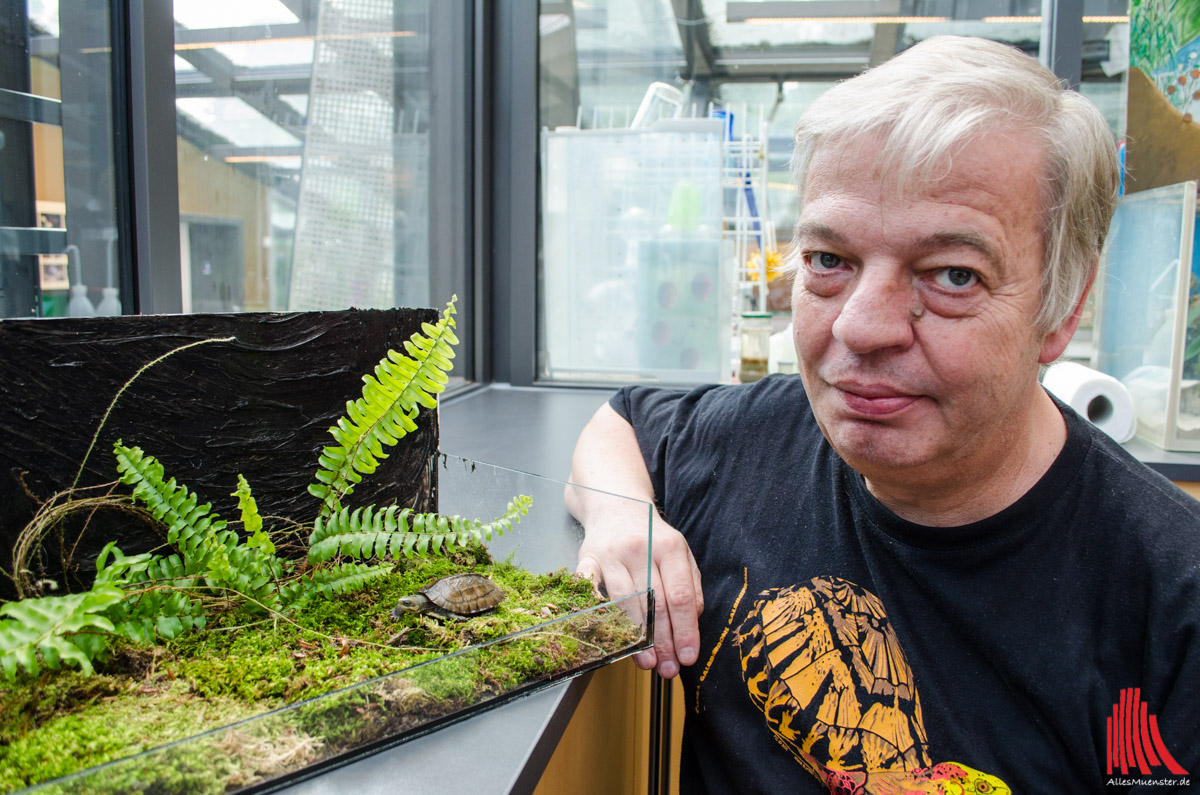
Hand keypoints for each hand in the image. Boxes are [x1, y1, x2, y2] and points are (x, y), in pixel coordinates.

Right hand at [576, 511, 702, 678]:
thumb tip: (693, 621)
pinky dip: (597, 610)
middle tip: (668, 668)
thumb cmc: (651, 535)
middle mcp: (641, 548)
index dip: (685, 630)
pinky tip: (607, 632)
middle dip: (663, 641)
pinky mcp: (588, 558)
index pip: (680, 596)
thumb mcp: (680, 552)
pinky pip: (590, 588)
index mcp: (669, 547)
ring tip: (647, 661)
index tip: (688, 656)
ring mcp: (612, 554)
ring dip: (636, 637)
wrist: (616, 505)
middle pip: (655, 603)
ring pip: (625, 601)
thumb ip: (690, 584)